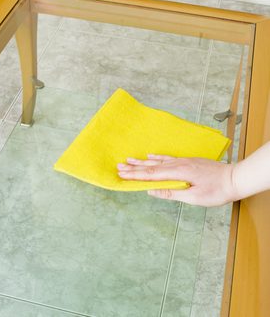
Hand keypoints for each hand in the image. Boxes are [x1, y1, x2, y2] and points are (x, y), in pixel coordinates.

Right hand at [117, 154, 237, 206]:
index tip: (122, 174)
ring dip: (142, 161)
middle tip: (119, 166)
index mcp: (178, 173)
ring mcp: (182, 161)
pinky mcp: (187, 161)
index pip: (152, 174)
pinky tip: (150, 155)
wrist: (234, 178)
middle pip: (151, 166)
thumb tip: (151, 191)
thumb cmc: (216, 191)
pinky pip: (168, 158)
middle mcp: (178, 164)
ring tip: (129, 159)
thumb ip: (171, 193)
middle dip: (134, 167)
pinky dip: (157, 157)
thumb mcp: (194, 197)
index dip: (135, 175)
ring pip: (158, 161)